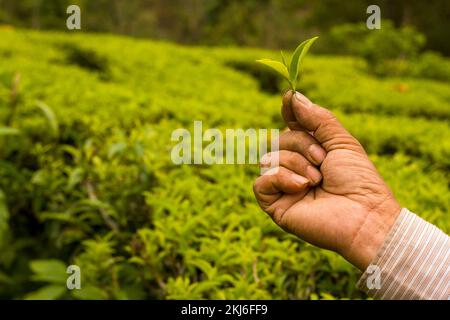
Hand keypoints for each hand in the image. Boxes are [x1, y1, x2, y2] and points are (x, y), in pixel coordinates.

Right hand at [253, 91, 401, 269]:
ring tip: (316, 180)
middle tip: (322, 160)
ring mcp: (284, 187)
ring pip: (268, 158)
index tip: (289, 97)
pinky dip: (280, 178)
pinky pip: (261, 181)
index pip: (291, 128)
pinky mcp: (275, 205)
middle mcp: (295, 169)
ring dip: (295, 163)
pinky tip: (301, 187)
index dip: (289, 113)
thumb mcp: (340, 142)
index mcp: (311, 154)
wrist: (364, 216)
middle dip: (301, 144)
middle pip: (278, 140)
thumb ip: (316, 119)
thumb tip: (292, 95)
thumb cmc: (358, 181)